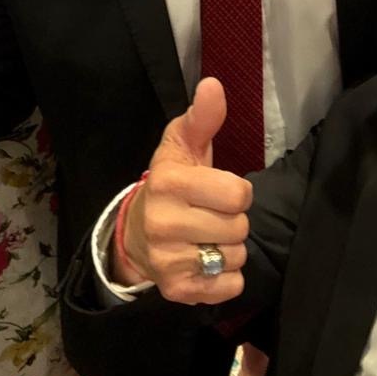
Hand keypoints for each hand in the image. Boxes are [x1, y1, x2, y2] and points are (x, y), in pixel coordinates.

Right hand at [118, 78, 253, 303]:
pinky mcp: (176, 290)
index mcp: (169, 183)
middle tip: (210, 216)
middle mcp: (163, 223)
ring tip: (207, 238)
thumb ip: (202, 118)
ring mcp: (168, 260)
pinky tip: (207, 262)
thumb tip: (214, 85)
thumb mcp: (182, 147)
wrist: (137, 234)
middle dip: (233, 220)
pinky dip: (227, 278)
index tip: (218, 191)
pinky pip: (230, 287)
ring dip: (231, 249)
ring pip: (236, 257)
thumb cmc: (171, 185)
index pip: (239, 194)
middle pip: (239, 227)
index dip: (236, 192)